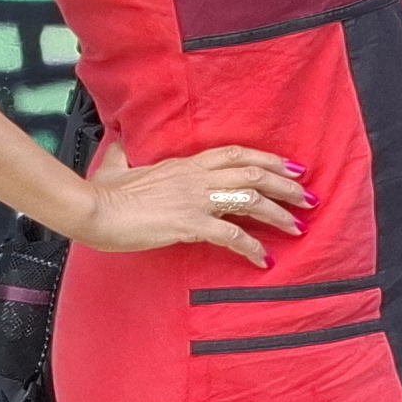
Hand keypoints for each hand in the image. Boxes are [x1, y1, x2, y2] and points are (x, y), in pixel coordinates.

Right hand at [76, 144, 308, 264]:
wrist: (92, 210)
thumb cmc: (102, 192)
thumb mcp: (117, 165)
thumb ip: (125, 153)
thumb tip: (119, 141)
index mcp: (184, 163)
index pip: (236, 153)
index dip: (268, 159)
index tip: (292, 168)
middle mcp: (196, 177)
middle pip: (253, 173)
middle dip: (286, 186)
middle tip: (308, 198)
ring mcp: (195, 199)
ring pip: (250, 200)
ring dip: (279, 214)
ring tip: (298, 228)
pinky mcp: (190, 224)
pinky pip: (231, 234)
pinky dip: (252, 247)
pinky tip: (264, 259)